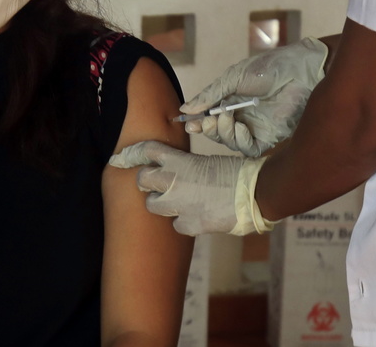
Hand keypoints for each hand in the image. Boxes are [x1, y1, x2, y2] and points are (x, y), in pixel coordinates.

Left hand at [109, 142, 272, 235]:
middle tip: (158, 183)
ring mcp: (179, 206)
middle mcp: (174, 182)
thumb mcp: (207, 162)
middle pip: (142, 180)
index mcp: (180, 161)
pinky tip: (196, 216)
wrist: (254, 194)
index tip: (121, 158)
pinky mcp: (189, 225)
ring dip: (162, 203)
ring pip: (153, 205)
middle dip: (147, 181)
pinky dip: (183, 222)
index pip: (147, 151)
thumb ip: (187, 167)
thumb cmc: (237, 173)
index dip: (133, 154)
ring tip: (178, 201)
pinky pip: (176, 225)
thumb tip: (179, 170)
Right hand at [180, 38, 328, 156]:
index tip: (188, 123)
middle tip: (207, 121)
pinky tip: (241, 128)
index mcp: (233, 100)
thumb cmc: (270, 67)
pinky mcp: (270, 136)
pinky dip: (241, 142)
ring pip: (231, 143)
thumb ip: (212, 94)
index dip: (198, 122)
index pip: (210, 117)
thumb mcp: (234, 77)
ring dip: (223, 135)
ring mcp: (256, 127)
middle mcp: (243, 116)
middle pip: (219, 133)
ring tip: (224, 119)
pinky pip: (250, 149)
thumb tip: (186, 109)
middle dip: (209, 130)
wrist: (301, 70)